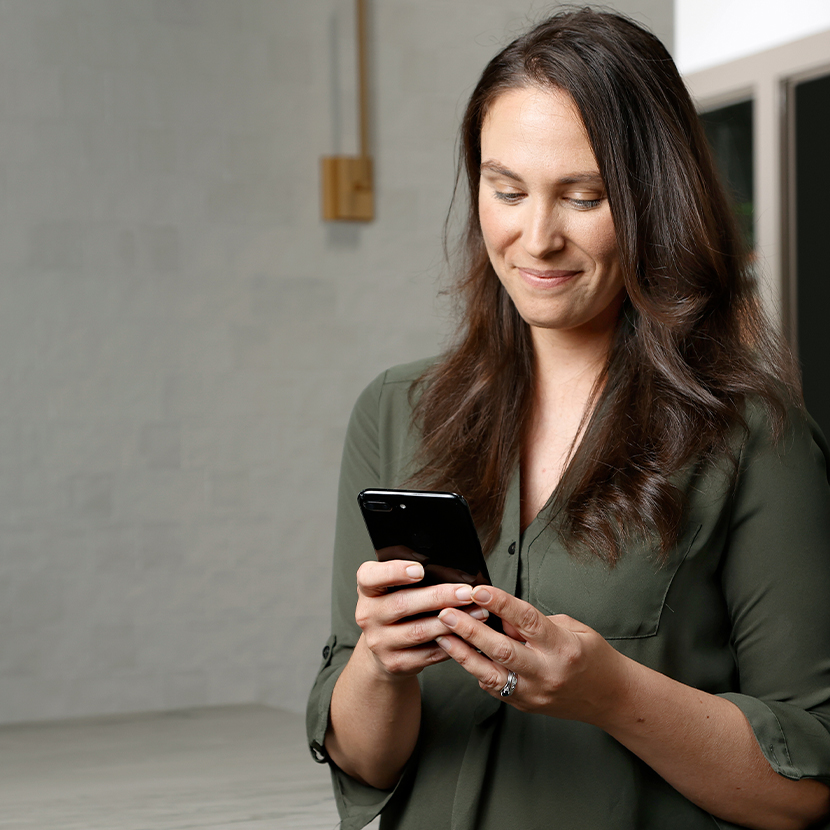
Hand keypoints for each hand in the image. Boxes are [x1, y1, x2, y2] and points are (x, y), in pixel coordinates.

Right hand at [355, 549, 489, 679]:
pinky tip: (467, 636)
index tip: (420, 569)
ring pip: (418, 631)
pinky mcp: (394, 663)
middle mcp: (367, 615)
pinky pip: (427, 654)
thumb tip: (451, 570)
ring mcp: (379, 642)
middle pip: (402, 604)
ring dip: (451, 622)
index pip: (370, 576)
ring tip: (477, 613)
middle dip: (439, 597)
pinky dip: (450, 644)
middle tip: (466, 592)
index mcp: (367, 590)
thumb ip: (412, 577)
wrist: (384, 646)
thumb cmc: (397, 606)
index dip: (394, 572)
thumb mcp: (395, 587)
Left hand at [435, 584, 630, 726]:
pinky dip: (477, 670)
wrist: (610, 697)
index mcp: (562, 647)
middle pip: (501, 650)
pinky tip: (462, 655)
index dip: (500, 603)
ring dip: (463, 654)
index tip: (479, 590)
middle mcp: (547, 672)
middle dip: (470, 630)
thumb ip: (534, 623)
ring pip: (490, 674)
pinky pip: (494, 687)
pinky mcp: (524, 706)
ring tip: (442, 636)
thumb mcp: (571, 628)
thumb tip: (501, 614)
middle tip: (446, 613)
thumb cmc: (592, 656)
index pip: (526, 620)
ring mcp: (534, 693)